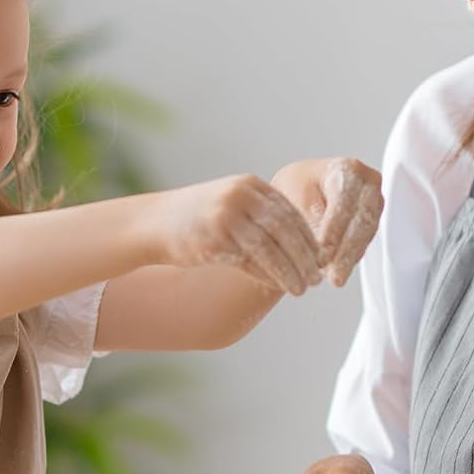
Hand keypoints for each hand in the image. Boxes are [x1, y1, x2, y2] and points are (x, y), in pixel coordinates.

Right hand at [152, 175, 325, 295]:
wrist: (154, 223)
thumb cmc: (200, 218)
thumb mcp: (233, 205)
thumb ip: (263, 217)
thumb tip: (302, 245)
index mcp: (250, 185)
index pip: (290, 212)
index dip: (308, 238)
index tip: (320, 258)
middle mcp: (240, 195)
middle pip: (285, 230)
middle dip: (304, 257)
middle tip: (316, 278)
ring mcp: (226, 215)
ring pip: (269, 249)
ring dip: (288, 272)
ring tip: (301, 289)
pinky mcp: (214, 238)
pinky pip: (248, 261)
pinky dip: (266, 275)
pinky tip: (276, 286)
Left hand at [272, 157, 383, 286]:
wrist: (301, 188)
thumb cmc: (296, 188)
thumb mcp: (295, 199)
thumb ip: (311, 220)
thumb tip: (322, 248)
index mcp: (348, 169)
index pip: (344, 204)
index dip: (333, 233)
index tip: (322, 257)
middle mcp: (368, 182)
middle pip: (362, 221)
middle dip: (346, 252)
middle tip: (334, 277)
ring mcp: (374, 201)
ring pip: (366, 234)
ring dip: (350, 258)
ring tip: (336, 278)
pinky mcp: (373, 219)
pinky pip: (365, 240)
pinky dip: (352, 256)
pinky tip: (340, 270)